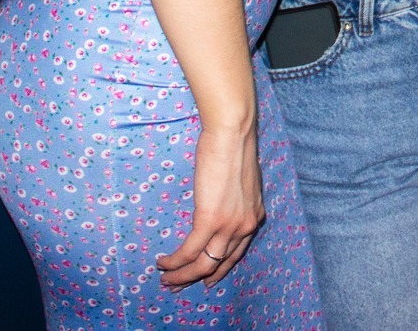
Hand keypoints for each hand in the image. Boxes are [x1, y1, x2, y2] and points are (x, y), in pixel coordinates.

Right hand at [158, 120, 263, 287]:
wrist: (233, 133)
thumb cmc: (233, 147)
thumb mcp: (242, 182)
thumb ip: (234, 200)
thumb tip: (220, 207)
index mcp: (254, 217)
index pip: (236, 254)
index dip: (219, 270)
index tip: (206, 280)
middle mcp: (245, 226)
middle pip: (219, 265)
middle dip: (196, 278)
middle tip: (177, 285)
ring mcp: (229, 225)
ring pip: (203, 264)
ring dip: (181, 276)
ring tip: (165, 279)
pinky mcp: (210, 219)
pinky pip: (189, 251)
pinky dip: (174, 261)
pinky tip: (163, 262)